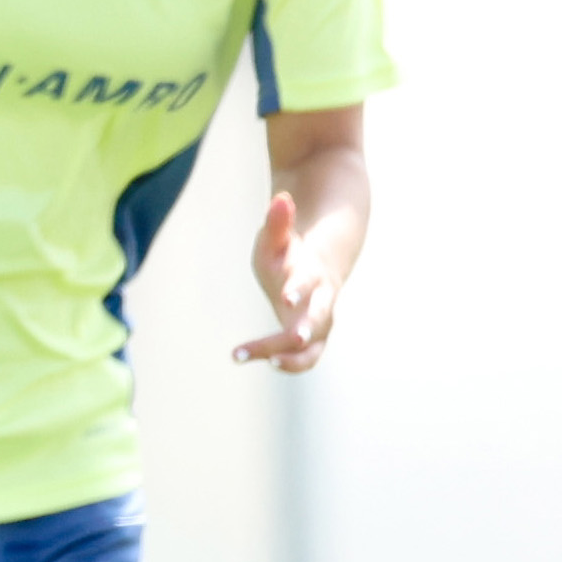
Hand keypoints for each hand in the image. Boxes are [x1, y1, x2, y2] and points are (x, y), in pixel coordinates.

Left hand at [234, 189, 342, 372]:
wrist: (318, 270)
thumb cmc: (291, 255)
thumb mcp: (278, 238)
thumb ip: (278, 222)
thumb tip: (281, 198)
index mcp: (311, 276)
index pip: (307, 283)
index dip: (299, 289)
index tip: (286, 297)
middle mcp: (321, 303)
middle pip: (319, 320)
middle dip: (308, 329)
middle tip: (295, 338)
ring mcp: (320, 325)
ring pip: (313, 349)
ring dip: (290, 359)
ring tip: (250, 357)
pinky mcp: (312, 341)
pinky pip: (302, 358)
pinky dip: (282, 363)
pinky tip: (240, 355)